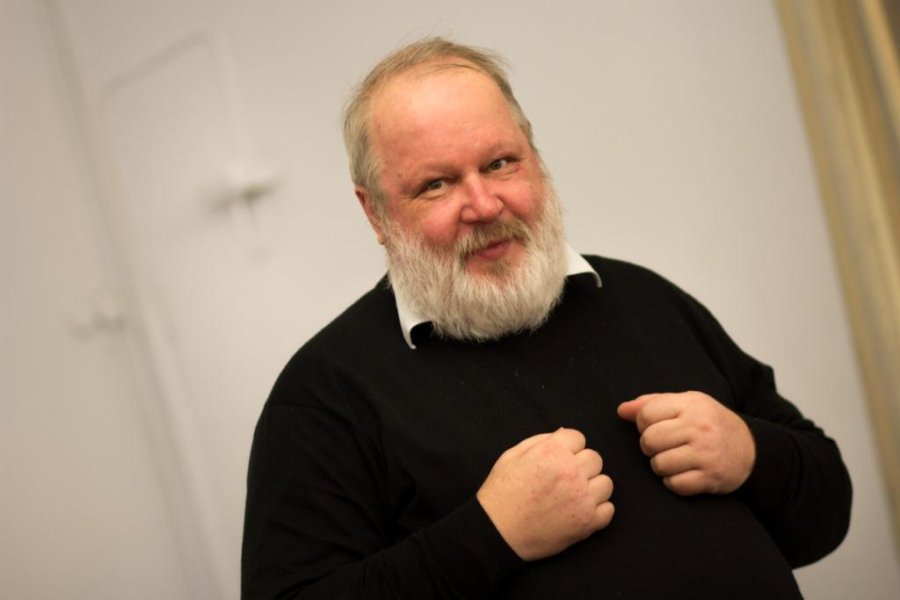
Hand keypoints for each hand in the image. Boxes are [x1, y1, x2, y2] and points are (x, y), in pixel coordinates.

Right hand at [476, 428, 613, 560]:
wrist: (497, 532)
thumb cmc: (501, 493)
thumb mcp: (512, 456)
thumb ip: (541, 440)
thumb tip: (564, 433)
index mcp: (552, 452)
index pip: (579, 438)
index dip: (567, 448)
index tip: (558, 459)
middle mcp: (571, 472)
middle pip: (595, 458)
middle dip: (581, 465)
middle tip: (564, 478)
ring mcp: (582, 499)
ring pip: (605, 483)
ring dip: (592, 487)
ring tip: (573, 495)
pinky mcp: (587, 523)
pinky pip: (608, 510)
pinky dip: (597, 511)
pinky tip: (579, 511)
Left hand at [617, 391, 754, 495]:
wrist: (750, 448)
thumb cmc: (708, 423)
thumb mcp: (685, 404)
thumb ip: (651, 403)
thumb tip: (621, 410)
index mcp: (691, 404)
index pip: (646, 414)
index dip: (643, 423)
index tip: (655, 427)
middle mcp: (699, 428)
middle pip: (649, 440)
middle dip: (649, 446)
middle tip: (662, 446)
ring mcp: (706, 454)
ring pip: (659, 464)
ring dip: (660, 465)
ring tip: (674, 459)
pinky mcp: (711, 478)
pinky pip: (674, 484)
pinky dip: (673, 482)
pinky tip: (683, 473)